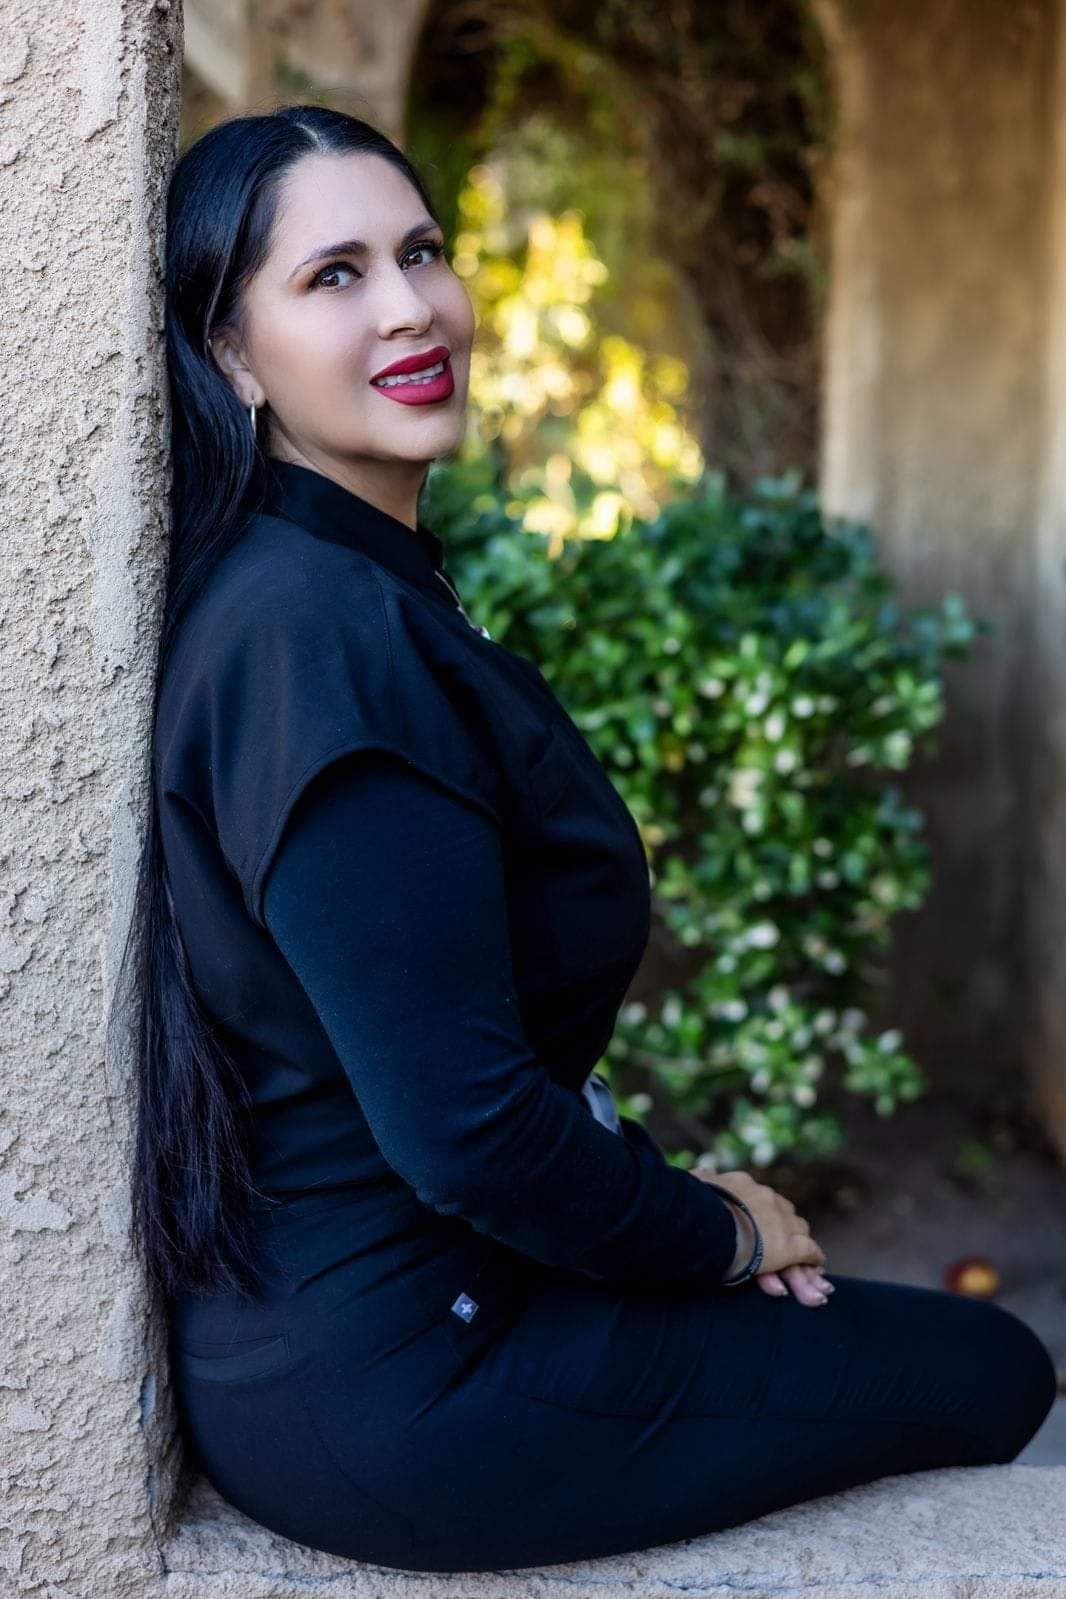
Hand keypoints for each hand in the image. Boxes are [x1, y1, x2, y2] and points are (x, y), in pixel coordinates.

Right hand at [693, 1167, 832, 1305]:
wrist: (710, 1225)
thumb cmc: (695, 1207)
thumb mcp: (696, 1184)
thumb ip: (703, 1178)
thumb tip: (703, 1169)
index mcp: (743, 1185)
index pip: (761, 1197)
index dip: (765, 1210)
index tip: (762, 1219)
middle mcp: (766, 1198)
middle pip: (783, 1210)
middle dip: (784, 1224)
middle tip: (782, 1238)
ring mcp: (780, 1221)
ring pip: (798, 1229)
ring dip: (799, 1240)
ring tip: (800, 1251)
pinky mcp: (790, 1245)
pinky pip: (808, 1250)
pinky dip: (813, 1256)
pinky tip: (816, 1262)